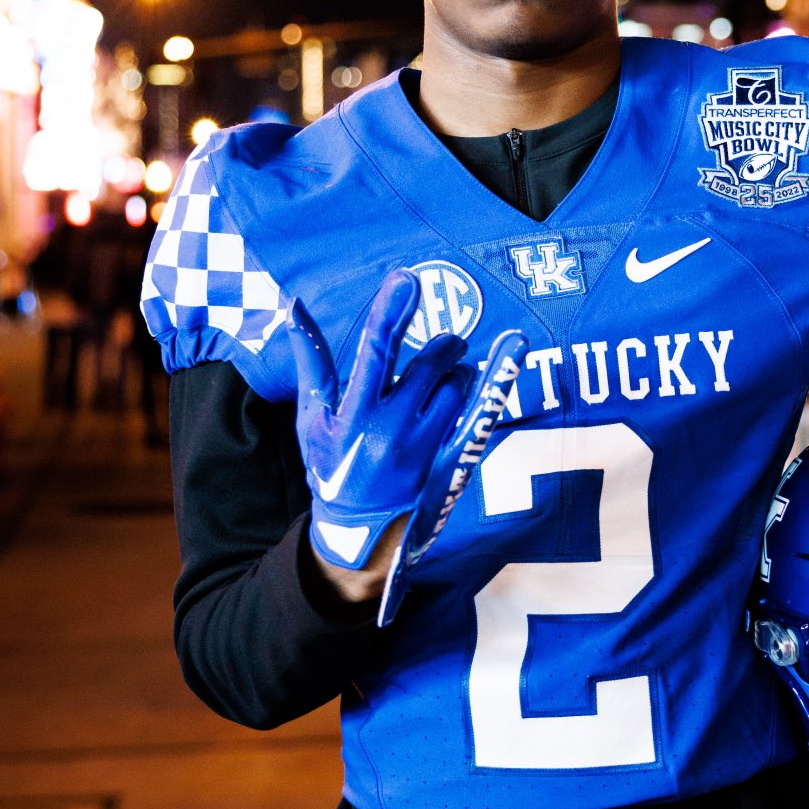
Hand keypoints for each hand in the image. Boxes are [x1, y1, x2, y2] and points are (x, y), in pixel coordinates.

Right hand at [291, 268, 525, 588]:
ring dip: (456, 371)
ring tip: (445, 382)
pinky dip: (496, 377)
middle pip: (427, 364)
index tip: (406, 279)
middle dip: (440, 346)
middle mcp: (389, 429)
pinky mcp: (449, 460)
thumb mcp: (311, 417)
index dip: (390, 313)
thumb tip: (294, 306)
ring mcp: (423, 447)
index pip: (373, 352)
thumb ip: (311, 362)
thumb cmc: (329, 463)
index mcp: (352, 415)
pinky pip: (480, 412)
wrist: (357, 529)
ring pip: (455, 385)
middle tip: (444, 346)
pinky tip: (514, 346)